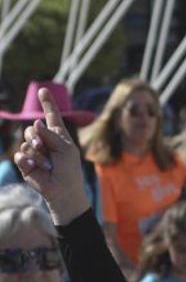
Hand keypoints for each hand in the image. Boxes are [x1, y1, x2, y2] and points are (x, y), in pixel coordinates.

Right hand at [13, 87, 90, 223]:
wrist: (63, 190)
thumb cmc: (69, 170)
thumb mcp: (65, 149)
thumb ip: (51, 135)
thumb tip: (36, 123)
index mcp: (57, 135)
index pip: (51, 116)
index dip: (47, 103)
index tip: (43, 90)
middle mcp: (44, 141)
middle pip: (31, 129)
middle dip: (37, 138)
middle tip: (45, 149)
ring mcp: (33, 151)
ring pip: (26, 142)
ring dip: (37, 154)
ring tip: (47, 165)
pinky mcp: (25, 162)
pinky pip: (20, 154)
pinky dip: (28, 160)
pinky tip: (35, 167)